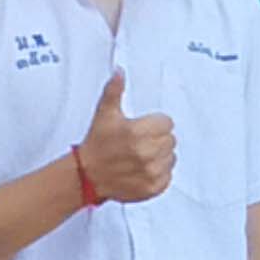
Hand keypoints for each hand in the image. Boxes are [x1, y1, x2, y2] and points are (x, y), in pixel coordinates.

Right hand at [75, 73, 176, 205]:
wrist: (88, 174)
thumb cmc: (97, 144)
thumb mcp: (104, 113)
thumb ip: (114, 90)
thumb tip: (119, 71)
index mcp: (137, 132)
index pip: (167, 123)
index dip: (155, 123)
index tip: (143, 128)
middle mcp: (145, 153)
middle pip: (170, 139)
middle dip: (157, 138)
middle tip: (140, 141)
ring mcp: (150, 172)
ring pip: (171, 157)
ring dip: (160, 156)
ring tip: (141, 155)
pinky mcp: (152, 187)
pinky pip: (168, 176)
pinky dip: (160, 173)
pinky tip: (144, 168)